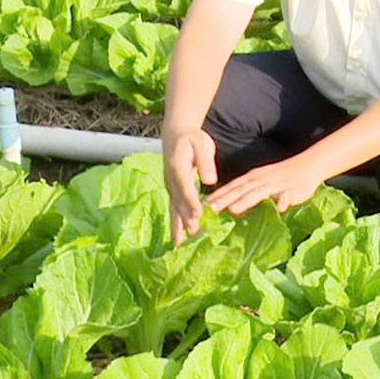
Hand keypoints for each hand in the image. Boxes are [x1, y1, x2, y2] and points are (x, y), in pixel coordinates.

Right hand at [163, 128, 217, 245]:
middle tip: (194, 233)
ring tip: (180, 243)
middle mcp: (171, 179)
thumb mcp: (202, 144)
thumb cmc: (192, 139)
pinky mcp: (172, 191)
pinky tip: (178, 238)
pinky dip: (175, 223)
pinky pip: (173, 208)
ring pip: (173, 208)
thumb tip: (209, 180)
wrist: (175, 136)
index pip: (185, 186)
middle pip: (178, 201)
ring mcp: (170, 186)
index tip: (198, 214)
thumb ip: (205, 162)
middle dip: (185, 217)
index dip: (191, 200)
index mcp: (178, 167)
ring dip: (177, 224)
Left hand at [206, 154, 325, 216]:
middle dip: (225, 199)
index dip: (219, 194)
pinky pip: (287, 196)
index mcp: (254, 177)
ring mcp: (276, 184)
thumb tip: (235, 206)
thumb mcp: (264, 183)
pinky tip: (279, 208)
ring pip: (259, 192)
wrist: (308, 165)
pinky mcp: (291, 190)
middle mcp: (261, 179)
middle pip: (240, 189)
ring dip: (246, 200)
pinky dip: (283, 201)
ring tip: (233, 209)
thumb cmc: (284, 177)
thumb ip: (251, 193)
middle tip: (210, 209)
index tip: (205, 203)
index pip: (233, 186)